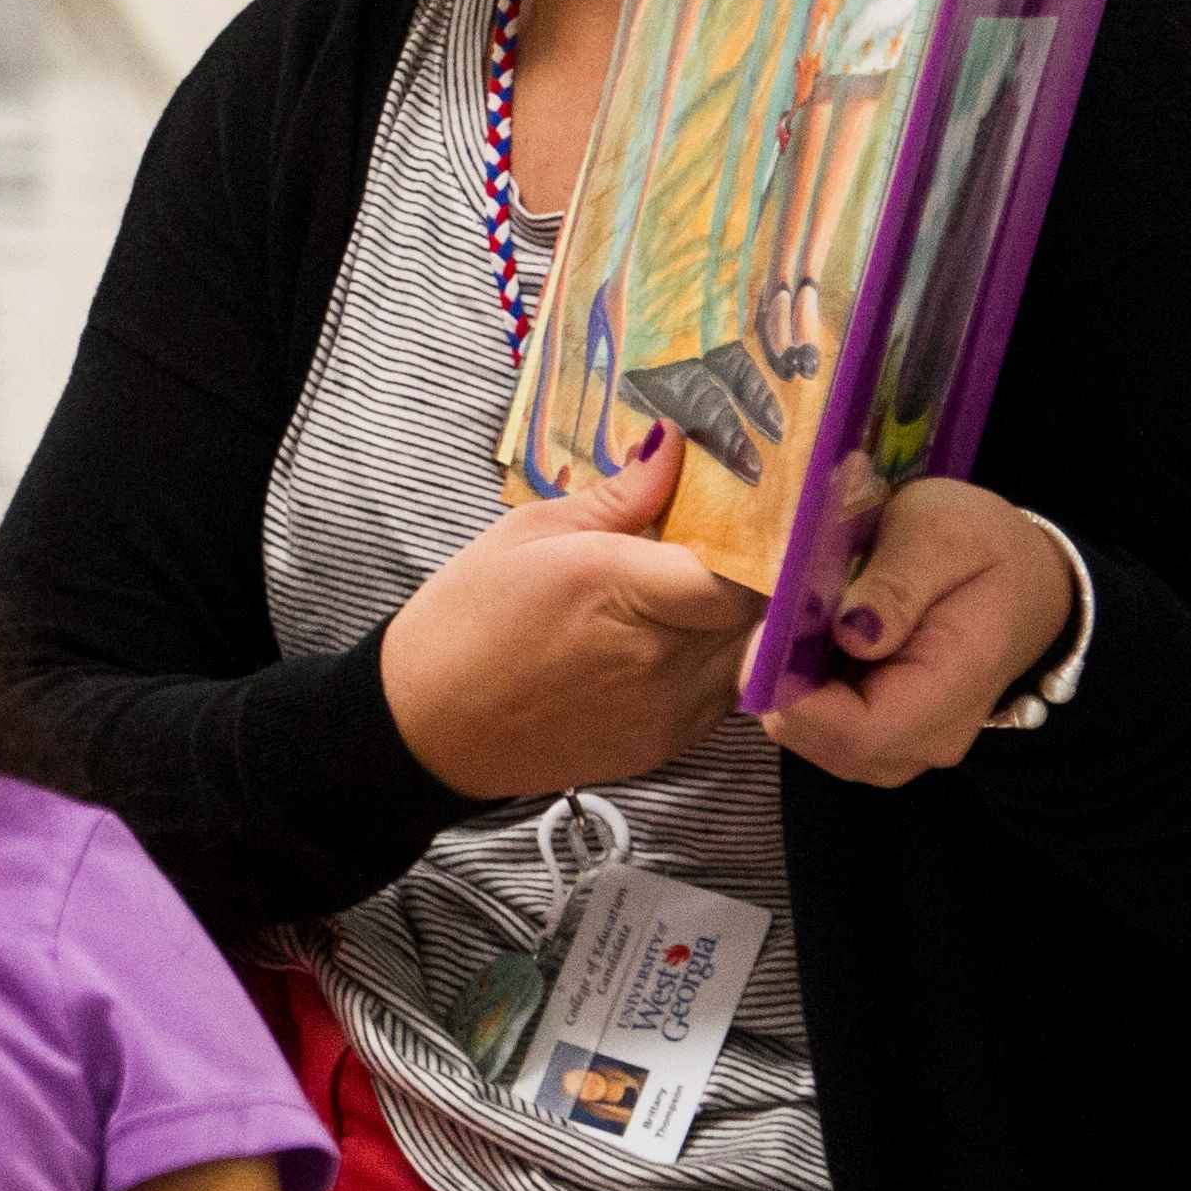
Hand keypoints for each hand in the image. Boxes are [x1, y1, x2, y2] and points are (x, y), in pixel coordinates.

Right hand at [382, 428, 766, 798]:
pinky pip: (722, 693)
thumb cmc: (466, 616)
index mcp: (620, 587)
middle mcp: (658, 655)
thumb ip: (618, 495)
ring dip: (738, 621)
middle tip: (733, 543)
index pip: (744, 567)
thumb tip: (674, 443)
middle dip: (754, 574)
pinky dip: (715, 663)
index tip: (757, 513)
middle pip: (758, 610)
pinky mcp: (665, 746)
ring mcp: (667, 709)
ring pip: (748, 653)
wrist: (429, 725)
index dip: (761, 540)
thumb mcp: (528, 533)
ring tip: (698, 592)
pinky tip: (672, 641)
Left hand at [766, 477, 1076, 785]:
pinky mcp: (883, 737)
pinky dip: (799, 690)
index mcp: (953, 688)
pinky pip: (822, 730)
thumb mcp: (945, 534)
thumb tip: (851, 634)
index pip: (858, 732)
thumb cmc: (987, 548)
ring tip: (796, 621)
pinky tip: (808, 642)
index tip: (770, 628)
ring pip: (813, 740)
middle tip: (775, 614)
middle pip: (824, 742)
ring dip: (786, 686)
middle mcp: (928, 739)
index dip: (795, 693)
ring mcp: (905, 746)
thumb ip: (898, 582)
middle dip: (780, 684)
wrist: (1030, 581)